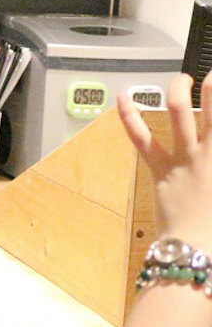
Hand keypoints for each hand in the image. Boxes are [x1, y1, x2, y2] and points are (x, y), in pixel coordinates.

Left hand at [119, 70, 211, 250]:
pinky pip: (141, 137)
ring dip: (178, 89)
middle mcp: (211, 151)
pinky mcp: (159, 169)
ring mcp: (184, 157)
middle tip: (211, 76)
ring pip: (180, 111)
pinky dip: (129, 116)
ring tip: (180, 78)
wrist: (198, 249)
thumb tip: (210, 156)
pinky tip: (123, 97)